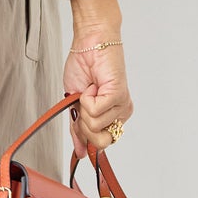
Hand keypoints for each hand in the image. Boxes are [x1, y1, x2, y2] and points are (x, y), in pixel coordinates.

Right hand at [62, 27, 132, 160]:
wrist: (89, 43)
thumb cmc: (83, 68)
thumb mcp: (75, 106)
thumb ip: (78, 130)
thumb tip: (81, 153)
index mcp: (113, 116)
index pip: (101, 144)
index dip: (85, 134)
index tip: (79, 116)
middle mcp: (121, 113)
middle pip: (100, 141)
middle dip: (84, 124)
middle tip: (84, 102)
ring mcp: (122, 105)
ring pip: (95, 126)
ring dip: (84, 105)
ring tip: (90, 88)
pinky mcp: (119, 95)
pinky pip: (95, 111)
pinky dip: (86, 98)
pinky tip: (93, 84)